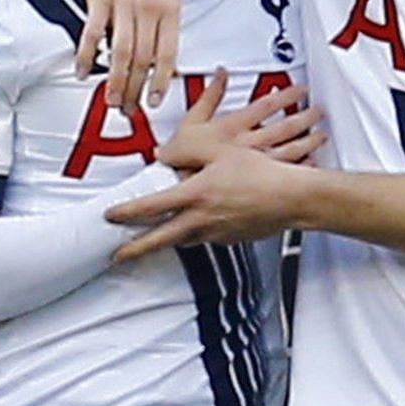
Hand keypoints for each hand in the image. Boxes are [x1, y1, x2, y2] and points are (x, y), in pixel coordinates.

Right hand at [82, 0, 181, 111]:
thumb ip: (166, 26)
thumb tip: (164, 63)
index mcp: (170, 9)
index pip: (167, 53)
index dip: (160, 81)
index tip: (154, 101)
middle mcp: (149, 8)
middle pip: (142, 58)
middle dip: (136, 89)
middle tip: (129, 110)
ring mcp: (123, 3)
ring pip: (120, 51)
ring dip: (115, 81)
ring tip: (112, 100)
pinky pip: (93, 34)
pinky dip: (88, 56)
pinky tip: (84, 72)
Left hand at [107, 143, 315, 260]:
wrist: (294, 198)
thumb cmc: (261, 172)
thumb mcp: (222, 149)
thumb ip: (189, 151)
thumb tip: (165, 156)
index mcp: (194, 195)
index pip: (150, 207)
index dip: (126, 212)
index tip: (110, 215)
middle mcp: (201, 219)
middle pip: (158, 239)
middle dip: (134, 249)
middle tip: (116, 256)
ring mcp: (216, 233)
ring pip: (183, 240)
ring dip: (165, 242)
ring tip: (153, 242)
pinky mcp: (231, 239)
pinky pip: (206, 238)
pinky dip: (196, 234)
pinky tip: (199, 227)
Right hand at [156, 70, 323, 171]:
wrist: (176, 192)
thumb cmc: (180, 162)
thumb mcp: (190, 123)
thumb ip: (209, 96)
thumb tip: (220, 74)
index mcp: (234, 128)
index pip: (266, 106)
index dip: (286, 96)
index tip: (301, 89)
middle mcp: (248, 145)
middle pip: (285, 127)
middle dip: (305, 117)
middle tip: (319, 111)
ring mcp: (255, 165)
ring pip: (290, 150)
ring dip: (309, 142)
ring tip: (322, 136)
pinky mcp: (256, 184)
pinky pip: (285, 174)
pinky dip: (301, 169)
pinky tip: (311, 164)